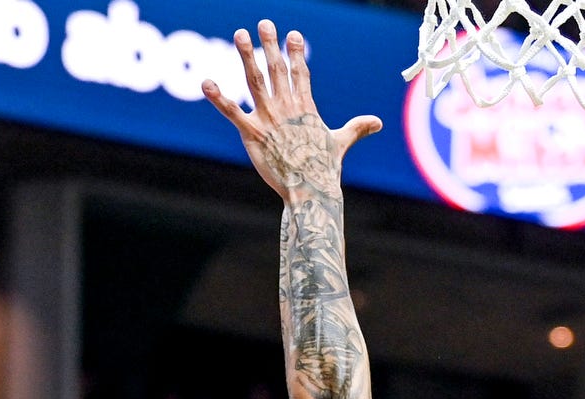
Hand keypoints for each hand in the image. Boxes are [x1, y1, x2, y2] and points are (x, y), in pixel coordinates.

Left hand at [202, 21, 380, 202]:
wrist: (310, 189)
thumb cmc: (325, 169)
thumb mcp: (341, 143)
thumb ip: (357, 128)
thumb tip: (378, 123)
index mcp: (306, 107)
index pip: (300, 73)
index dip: (296, 52)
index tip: (292, 34)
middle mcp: (286, 107)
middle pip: (277, 69)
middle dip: (270, 45)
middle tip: (264, 23)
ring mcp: (268, 118)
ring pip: (255, 80)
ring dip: (247, 55)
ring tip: (240, 34)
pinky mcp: (252, 134)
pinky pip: (232, 112)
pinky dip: (218, 98)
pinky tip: (206, 83)